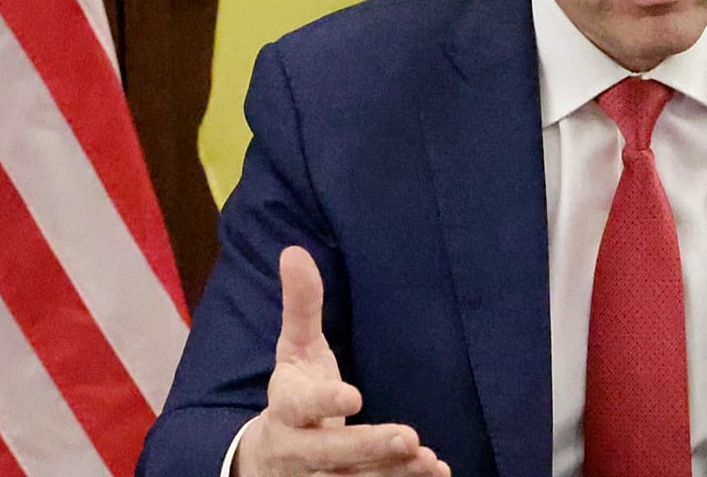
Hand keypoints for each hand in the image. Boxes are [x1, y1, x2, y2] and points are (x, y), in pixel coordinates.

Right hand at [234, 246, 450, 476]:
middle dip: (368, 447)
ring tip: (427, 460)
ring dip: (391, 472)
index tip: (354, 396)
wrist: (270, 458)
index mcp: (286, 406)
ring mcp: (319, 476)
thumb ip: (301, 305)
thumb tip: (294, 251)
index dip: (325, 401)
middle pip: (330, 453)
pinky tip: (436, 472)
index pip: (300, 405)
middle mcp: (299, 449)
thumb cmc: (293, 392)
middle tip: (409, 437)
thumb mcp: (294, 349)